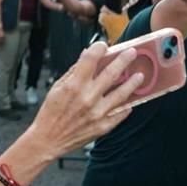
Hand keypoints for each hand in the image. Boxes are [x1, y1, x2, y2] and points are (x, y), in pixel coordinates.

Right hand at [26, 42, 144, 158]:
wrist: (48, 139)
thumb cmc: (50, 114)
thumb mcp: (56, 88)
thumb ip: (72, 72)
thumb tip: (85, 57)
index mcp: (73, 86)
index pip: (90, 59)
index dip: (99, 49)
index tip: (103, 46)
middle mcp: (87, 97)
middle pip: (111, 73)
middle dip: (124, 60)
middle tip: (132, 53)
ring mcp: (97, 112)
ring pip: (122, 94)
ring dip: (132, 83)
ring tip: (139, 75)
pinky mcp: (103, 126)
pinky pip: (120, 113)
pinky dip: (127, 106)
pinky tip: (130, 100)